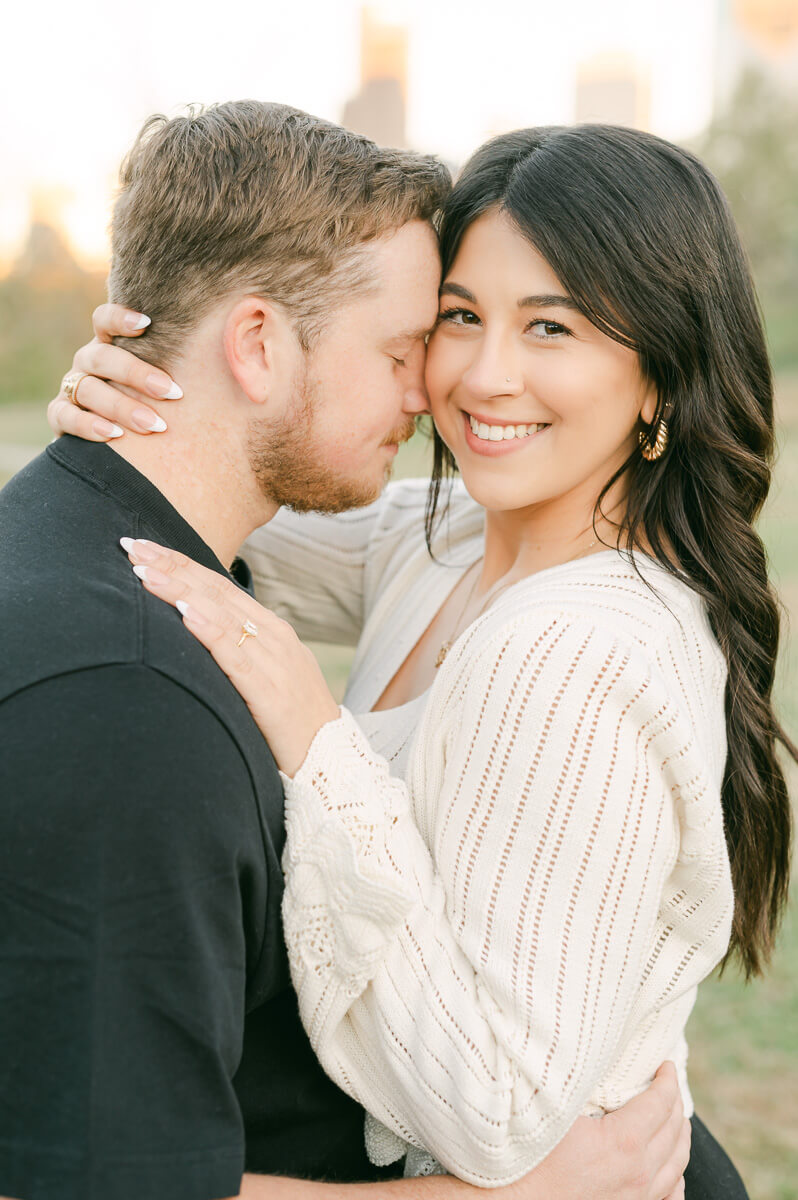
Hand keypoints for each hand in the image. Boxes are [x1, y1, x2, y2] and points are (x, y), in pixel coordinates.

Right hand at [47, 304, 181, 441]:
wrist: (129, 446)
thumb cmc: (163, 404)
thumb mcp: (172, 382)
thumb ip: (191, 363)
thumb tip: (248, 341)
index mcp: (111, 346)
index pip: (104, 319)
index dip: (120, 318)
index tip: (148, 325)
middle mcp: (89, 362)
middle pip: (101, 356)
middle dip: (136, 373)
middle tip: (172, 392)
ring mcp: (73, 388)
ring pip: (87, 388)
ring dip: (121, 406)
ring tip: (155, 425)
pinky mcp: (61, 416)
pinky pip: (64, 415)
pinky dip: (88, 425)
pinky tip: (115, 436)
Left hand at [123, 537, 340, 776]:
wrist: (331, 757)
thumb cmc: (291, 718)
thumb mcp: (266, 673)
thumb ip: (238, 649)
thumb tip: (194, 629)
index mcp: (272, 629)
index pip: (220, 586)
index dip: (181, 564)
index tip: (144, 547)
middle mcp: (274, 636)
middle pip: (216, 592)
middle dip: (172, 567)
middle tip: (132, 545)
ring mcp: (274, 661)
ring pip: (221, 616)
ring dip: (180, 590)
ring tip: (146, 573)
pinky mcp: (269, 691)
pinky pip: (234, 656)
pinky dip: (209, 631)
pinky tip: (185, 614)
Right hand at [514, 1062, 688, 1199]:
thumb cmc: (530, 1157)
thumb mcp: (556, 1110)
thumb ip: (583, 1086)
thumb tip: (594, 1057)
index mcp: (624, 1143)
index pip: (661, 1103)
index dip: (667, 1080)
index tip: (665, 1064)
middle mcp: (638, 1174)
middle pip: (674, 1132)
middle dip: (675, 1102)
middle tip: (668, 1083)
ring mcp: (637, 1198)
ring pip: (677, 1165)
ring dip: (680, 1137)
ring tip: (676, 1118)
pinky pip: (668, 1196)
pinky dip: (675, 1176)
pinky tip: (672, 1167)